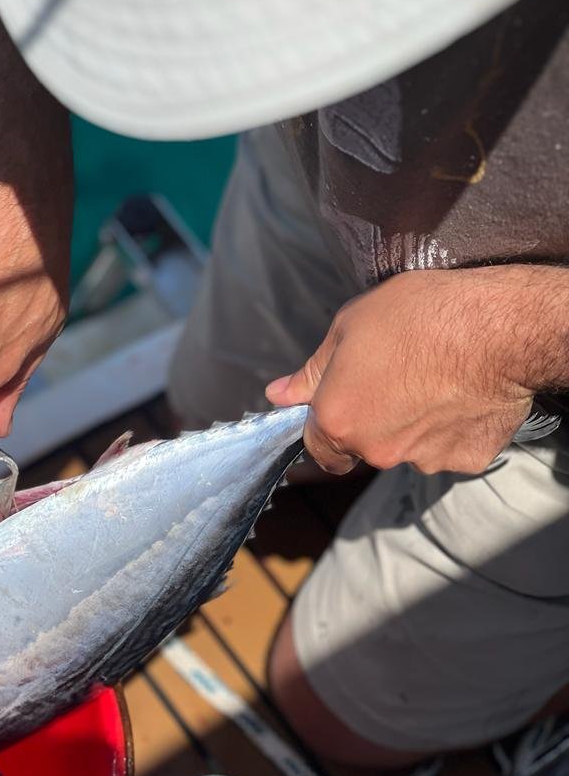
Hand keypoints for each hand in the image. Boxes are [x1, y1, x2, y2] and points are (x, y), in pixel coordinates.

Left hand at [266, 268, 535, 474]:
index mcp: (338, 420)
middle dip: (374, 421)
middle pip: (364, 447)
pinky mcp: (467, 460)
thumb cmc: (417, 315)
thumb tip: (278, 395)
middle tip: (398, 377)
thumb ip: (312, 370)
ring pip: (408, 448)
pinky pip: (451, 448)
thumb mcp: (349, 326)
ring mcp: (424, 460)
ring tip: (436, 379)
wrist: (498, 327)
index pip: (318, 446)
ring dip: (414, 425)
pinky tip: (463, 393)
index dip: (329, 425)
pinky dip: (454, 429)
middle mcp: (376, 451)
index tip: (347, 402)